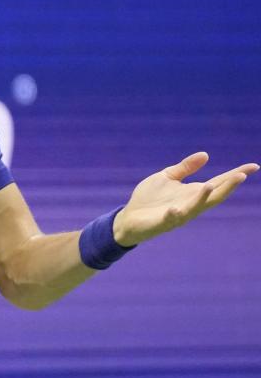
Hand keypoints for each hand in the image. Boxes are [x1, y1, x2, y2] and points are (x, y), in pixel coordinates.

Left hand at [113, 152, 258, 245]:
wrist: (128, 217)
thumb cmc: (150, 198)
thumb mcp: (167, 177)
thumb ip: (185, 168)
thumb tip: (206, 154)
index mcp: (193, 193)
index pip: (219, 183)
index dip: (235, 175)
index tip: (254, 166)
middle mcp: (190, 205)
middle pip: (214, 196)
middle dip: (227, 186)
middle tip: (241, 175)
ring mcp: (178, 215)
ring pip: (195, 208)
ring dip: (203, 197)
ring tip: (211, 185)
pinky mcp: (162, 222)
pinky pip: (170, 219)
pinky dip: (174, 214)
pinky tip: (176, 208)